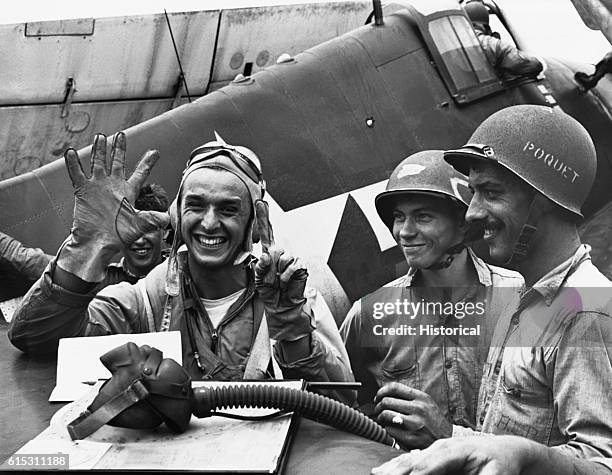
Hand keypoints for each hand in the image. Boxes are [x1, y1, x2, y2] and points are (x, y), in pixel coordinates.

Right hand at [59, 132, 168, 280]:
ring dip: (99, 150)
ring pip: (98, 163)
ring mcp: (97, 187)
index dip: (147, 163)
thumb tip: (168, 218)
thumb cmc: (119, 237)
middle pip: (117, 163)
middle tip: (121, 135)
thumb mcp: (139, 225)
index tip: (155, 152)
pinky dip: (73, 164)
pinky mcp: (83, 191)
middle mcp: (113, 186)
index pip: (140, 174)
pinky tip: (71, 153)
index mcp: (129, 192)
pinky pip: (77, 174)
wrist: (98, 244)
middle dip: (119, 149)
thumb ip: (153, 219)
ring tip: (100, 137)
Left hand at [253, 201, 312, 340]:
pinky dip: (287, 276)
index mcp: (269, 254)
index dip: (264, 217)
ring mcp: (291, 259)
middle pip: (273, 248)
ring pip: (282, 257)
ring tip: (278, 282)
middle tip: (270, 278)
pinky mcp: (300, 266)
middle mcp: (281, 254)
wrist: (283, 307)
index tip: (260, 202)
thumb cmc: (270, 293)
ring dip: (277, 273)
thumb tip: (267, 255)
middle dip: (269, 265)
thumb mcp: (259, 280)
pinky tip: (286, 283)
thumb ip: (260, 267)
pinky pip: (292, 265)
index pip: (267, 233)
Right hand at [371, 436, 528, 474]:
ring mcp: (436, 449)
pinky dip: (397, 465)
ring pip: (409, 458)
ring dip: (391, 467)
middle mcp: (441, 447)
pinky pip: (412, 459)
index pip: (428, 466)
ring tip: (376, 473)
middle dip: (395, 470)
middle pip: (413, 460)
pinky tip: (385, 469)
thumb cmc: (502, 463)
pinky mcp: (435, 454)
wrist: (505, 449)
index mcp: (454, 451)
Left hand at [374, 383, 451, 449]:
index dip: (382, 391)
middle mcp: (419, 408)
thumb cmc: (434, 421)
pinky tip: (391, 430)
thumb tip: (386, 393)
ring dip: (380, 417)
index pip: (395, 387)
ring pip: (386, 414)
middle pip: (387, 401)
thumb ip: (409, 397)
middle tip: (378, 410)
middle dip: (378, 406)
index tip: (378, 396)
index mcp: (421, 397)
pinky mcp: (411, 438)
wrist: (448, 440)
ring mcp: (415, 423)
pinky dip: (387, 429)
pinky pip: (390, 430)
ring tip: (382, 419)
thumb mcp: (426, 403)